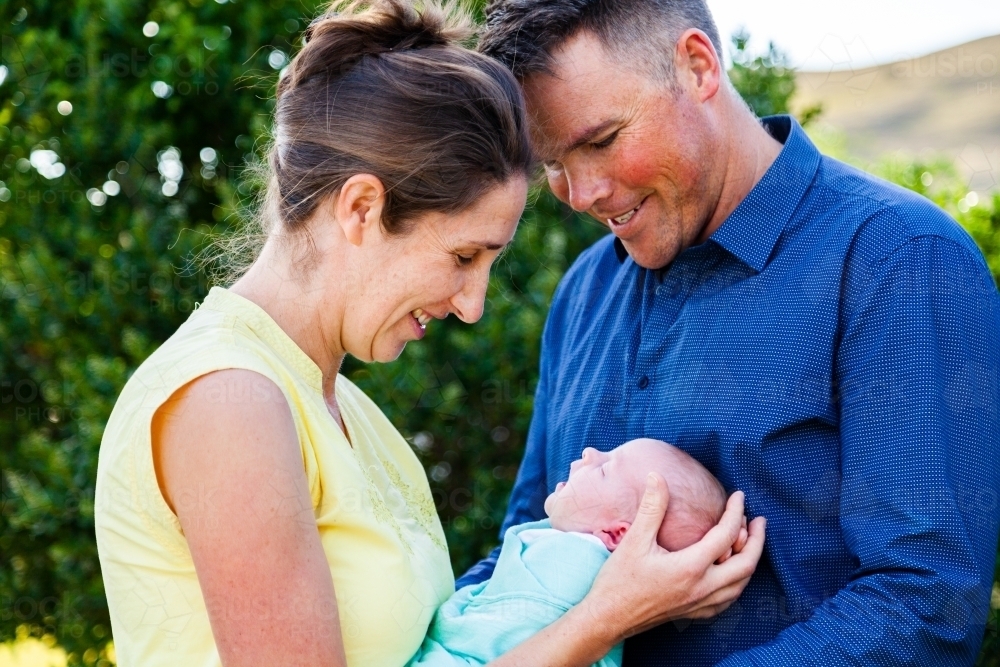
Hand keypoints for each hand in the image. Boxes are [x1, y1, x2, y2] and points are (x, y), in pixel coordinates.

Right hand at [581, 473, 765, 641]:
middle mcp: (702, 588)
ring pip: (740, 585)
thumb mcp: (634, 540)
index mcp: (691, 567)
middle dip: (757, 540)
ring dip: (749, 562)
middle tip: (759, 521)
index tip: (738, 496)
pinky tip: (730, 574)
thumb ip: (651, 507)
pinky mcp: (694, 614)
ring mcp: (700, 604)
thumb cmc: (619, 580)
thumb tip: (657, 477)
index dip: (735, 512)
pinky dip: (737, 583)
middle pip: (745, 564)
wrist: (608, 618)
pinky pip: (728, 600)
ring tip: (747, 542)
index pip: (726, 535)